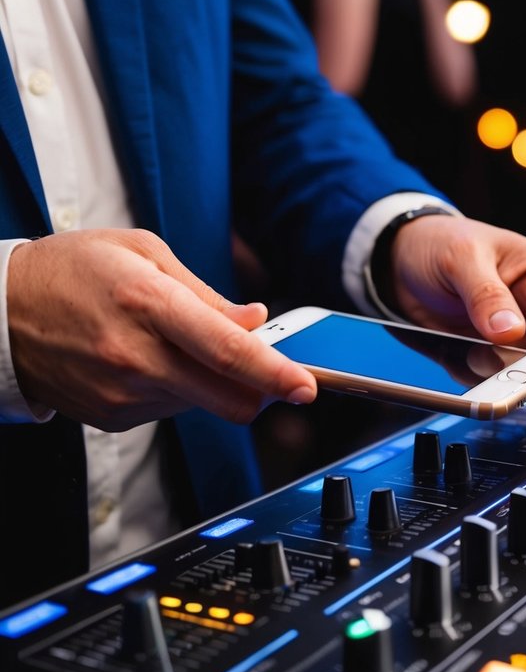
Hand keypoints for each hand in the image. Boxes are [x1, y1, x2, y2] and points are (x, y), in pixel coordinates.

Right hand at [7, 229, 316, 430]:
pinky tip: (148, 360)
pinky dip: (179, 389)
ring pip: (206, 405)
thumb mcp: (142, 253)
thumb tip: (255, 319)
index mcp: (149, 305)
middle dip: (261, 388)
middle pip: (229, 397)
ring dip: (214, 383)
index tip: (306, 385)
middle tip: (262, 366)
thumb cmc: (72, 271)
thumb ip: (206, 293)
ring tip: (174, 343)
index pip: (229, 351)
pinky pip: (173, 411)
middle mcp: (136, 357)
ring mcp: (123, 394)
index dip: (276, 373)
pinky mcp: (113, 419)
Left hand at [388, 216, 525, 368]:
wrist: (404, 257)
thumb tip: (511, 331)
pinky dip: (481, 377)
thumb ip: (485, 294)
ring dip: (501, 372)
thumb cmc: (441, 242)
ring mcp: (522, 331)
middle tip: (496, 367)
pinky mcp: (499, 350)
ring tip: (467, 351)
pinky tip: (459, 353)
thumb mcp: (460, 259)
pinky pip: (500, 376)